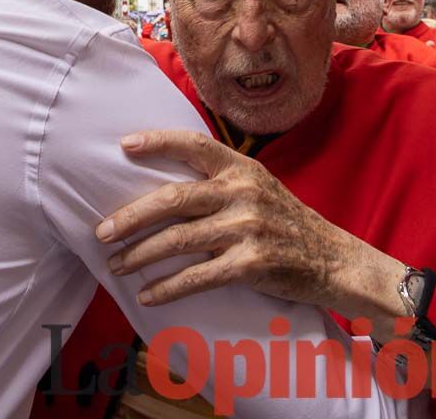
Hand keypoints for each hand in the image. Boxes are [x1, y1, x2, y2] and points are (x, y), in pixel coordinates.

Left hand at [97, 130, 406, 336]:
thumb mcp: (257, 187)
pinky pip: (198, 277)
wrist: (334, 260)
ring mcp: (247, 227)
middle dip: (131, 216)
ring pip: (179, 240)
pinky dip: (167, 287)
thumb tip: (161, 186)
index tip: (124, 146)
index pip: (193, 145)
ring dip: (140, 255)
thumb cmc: (285, 223)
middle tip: (101, 231)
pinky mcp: (252, 263)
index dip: (157, 142)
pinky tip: (146, 294)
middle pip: (173, 199)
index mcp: (241, 168)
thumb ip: (219, 182)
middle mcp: (242, 192)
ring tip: (115, 265)